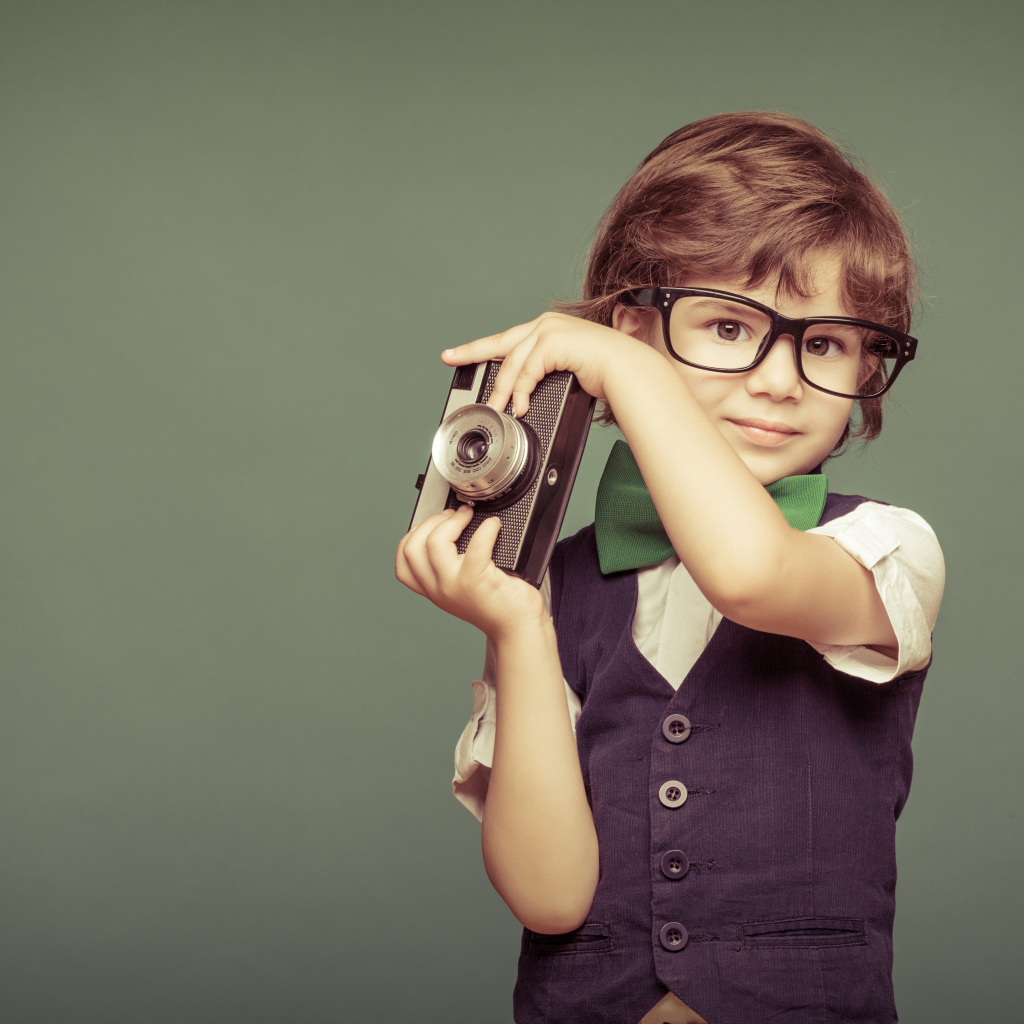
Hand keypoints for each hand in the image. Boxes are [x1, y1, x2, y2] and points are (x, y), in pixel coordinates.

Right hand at [395, 505, 547, 640]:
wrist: (518, 628)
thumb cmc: (497, 604)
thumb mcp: (462, 588)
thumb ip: (450, 567)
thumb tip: (452, 527)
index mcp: (432, 589)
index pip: (404, 561)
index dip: (414, 535)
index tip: (433, 524)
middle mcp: (438, 589)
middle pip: (413, 547)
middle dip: (432, 521)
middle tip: (454, 515)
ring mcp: (454, 585)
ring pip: (435, 542)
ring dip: (453, 520)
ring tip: (468, 515)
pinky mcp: (476, 581)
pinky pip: (476, 545)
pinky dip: (486, 529)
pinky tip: (494, 526)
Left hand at [442, 312, 643, 417]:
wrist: (628, 371)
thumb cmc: (606, 374)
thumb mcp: (567, 372)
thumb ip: (545, 376)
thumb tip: (526, 397)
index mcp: (549, 329)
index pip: (509, 340)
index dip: (482, 348)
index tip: (461, 354)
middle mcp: (546, 324)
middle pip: (500, 343)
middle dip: (472, 352)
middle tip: (450, 359)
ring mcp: (549, 330)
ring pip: (511, 363)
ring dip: (502, 390)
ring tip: (497, 409)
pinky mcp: (553, 341)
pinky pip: (526, 371)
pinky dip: (520, 392)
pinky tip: (520, 406)